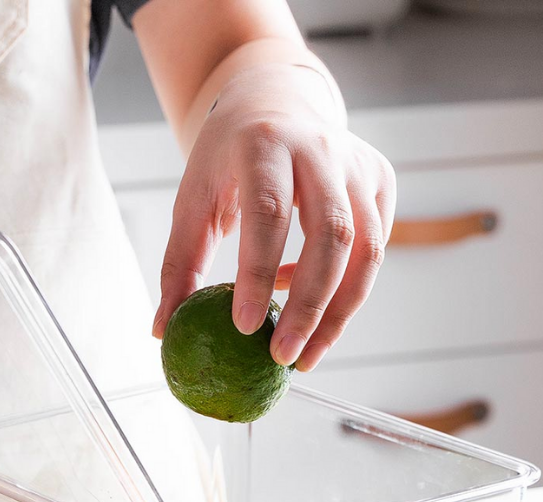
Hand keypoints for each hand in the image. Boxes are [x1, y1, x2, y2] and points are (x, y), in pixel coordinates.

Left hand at [152, 64, 395, 370]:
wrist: (275, 103)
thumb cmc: (227, 162)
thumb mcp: (193, 201)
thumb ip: (179, 264)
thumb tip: (161, 331)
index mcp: (264, 145)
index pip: (268, 214)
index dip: (258, 274)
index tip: (245, 328)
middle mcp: (321, 148)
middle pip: (333, 234)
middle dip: (310, 305)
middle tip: (283, 357)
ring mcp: (359, 164)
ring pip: (367, 249)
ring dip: (339, 313)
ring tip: (305, 356)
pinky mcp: (381, 182)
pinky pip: (375, 249)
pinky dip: (345, 289)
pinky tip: (310, 305)